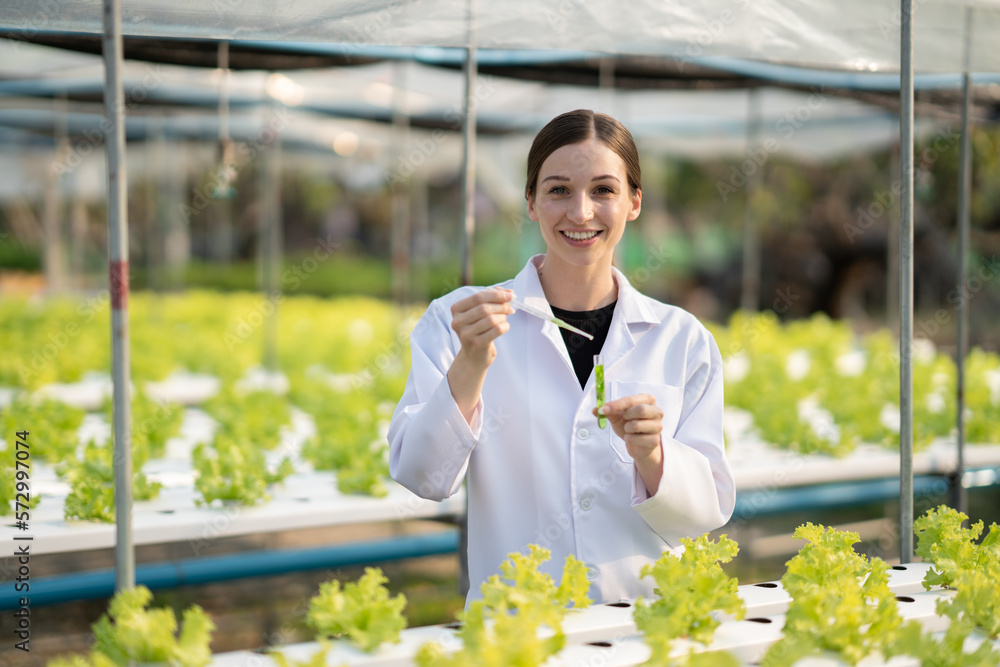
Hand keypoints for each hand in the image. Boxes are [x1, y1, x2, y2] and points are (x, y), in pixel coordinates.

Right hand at [447, 288, 513, 422]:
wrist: (474, 357)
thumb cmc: (479, 330)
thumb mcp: (480, 312)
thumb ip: (492, 298)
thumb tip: (509, 292)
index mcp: (456, 309)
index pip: (478, 297)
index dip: (496, 294)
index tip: (511, 295)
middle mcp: (458, 321)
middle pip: (484, 307)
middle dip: (502, 306)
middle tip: (511, 308)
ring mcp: (466, 334)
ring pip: (491, 319)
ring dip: (503, 316)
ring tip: (506, 318)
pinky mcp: (476, 344)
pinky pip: (496, 330)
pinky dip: (505, 326)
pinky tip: (505, 327)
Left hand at [593, 393, 663, 493]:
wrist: (638, 445)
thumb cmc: (630, 425)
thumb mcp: (618, 416)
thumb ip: (608, 412)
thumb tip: (595, 409)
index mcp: (648, 400)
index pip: (632, 400)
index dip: (616, 404)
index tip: (602, 409)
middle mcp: (656, 411)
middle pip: (640, 410)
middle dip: (626, 416)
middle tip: (623, 419)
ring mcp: (658, 426)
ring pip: (637, 425)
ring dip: (627, 429)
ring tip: (629, 430)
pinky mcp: (656, 440)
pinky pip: (637, 439)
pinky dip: (629, 439)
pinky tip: (633, 439)